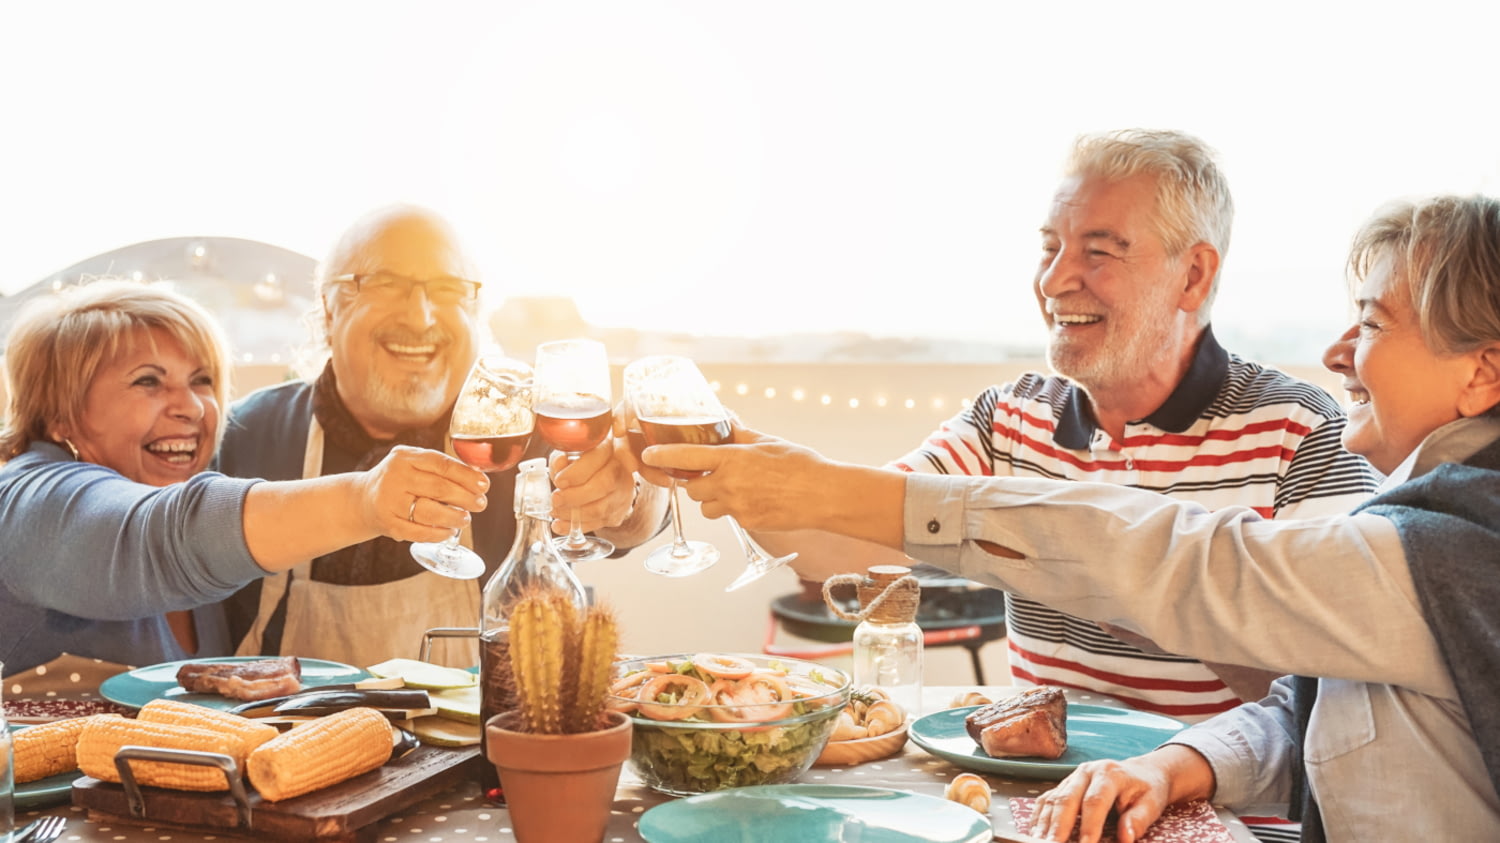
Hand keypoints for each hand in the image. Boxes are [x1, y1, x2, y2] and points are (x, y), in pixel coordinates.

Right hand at [361, 444, 489, 542]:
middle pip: (439, 488)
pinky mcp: (388, 523)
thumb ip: (441, 468)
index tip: (484, 485)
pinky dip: (438, 533)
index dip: (467, 476)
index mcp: (405, 457)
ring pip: (429, 511)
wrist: (364, 499)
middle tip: (481, 504)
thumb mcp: (414, 464)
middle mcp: (395, 477)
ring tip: (466, 519)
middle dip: (466, 498)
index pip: (441, 464)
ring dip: (454, 517)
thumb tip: (478, 478)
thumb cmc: (400, 481)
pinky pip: (418, 532)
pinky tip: (449, 532)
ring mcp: (389, 501)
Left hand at [548, 437, 636, 535]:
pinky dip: (577, 526)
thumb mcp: (570, 454)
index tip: (558, 481)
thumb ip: (562, 458)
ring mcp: (623, 493)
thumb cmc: (586, 462)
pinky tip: (561, 525)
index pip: (597, 459)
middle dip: (574, 496)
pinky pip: (598, 523)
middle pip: (603, 485)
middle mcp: (621, 469)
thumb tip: (560, 462)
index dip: (576, 473)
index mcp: (609, 448)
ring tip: (555, 512)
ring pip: (601, 508)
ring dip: (573, 514)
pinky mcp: (619, 512)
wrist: (607, 476)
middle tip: (555, 499)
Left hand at [643, 425, 831, 530]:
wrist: (823, 495)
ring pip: (706, 507)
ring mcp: (736, 507)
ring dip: (712, 499)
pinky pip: (729, 517)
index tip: (647, 455)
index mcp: (731, 459)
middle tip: (710, 474)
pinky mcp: (747, 523)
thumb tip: (725, 420)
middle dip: (696, 483)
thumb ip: (739, 434)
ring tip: (735, 489)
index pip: (685, 457)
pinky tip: (754, 500)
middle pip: (691, 489)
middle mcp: (728, 485)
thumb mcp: (766, 441)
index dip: (662, 456)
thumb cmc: (799, 464)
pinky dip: (734, 509)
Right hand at [1028, 745, 1212, 842]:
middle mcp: (1086, 771)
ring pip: (1052, 799)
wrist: (1142, 772)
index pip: (1095, 801)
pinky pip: (1046, 799)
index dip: (1089, 825)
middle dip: (1058, 827)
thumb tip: (1125, 838)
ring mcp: (1072, 776)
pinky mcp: (1064, 784)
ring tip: (1039, 842)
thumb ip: (1137, 821)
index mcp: (1109, 774)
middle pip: (1066, 799)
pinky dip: (1039, 817)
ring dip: (1044, 824)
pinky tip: (1036, 832)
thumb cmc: (1146, 790)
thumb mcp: (1151, 804)